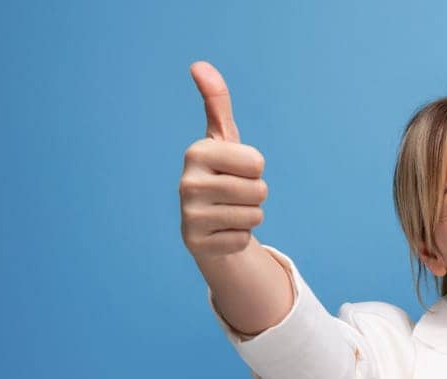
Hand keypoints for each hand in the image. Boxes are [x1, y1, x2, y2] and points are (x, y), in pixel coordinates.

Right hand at [178, 61, 268, 259]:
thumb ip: (216, 102)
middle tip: (235, 194)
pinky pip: (243, 239)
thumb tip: (199, 65)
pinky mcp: (197, 244)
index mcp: (196, 153)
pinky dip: (240, 237)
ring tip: (230, 211)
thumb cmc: (221, 174)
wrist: (207, 223)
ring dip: (250, 216)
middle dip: (255, 194)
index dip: (256, 168)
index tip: (237, 170)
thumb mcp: (223, 139)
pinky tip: (223, 231)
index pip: (257, 163)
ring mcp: (190, 216)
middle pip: (258, 190)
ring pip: (254, 216)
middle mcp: (187, 183)